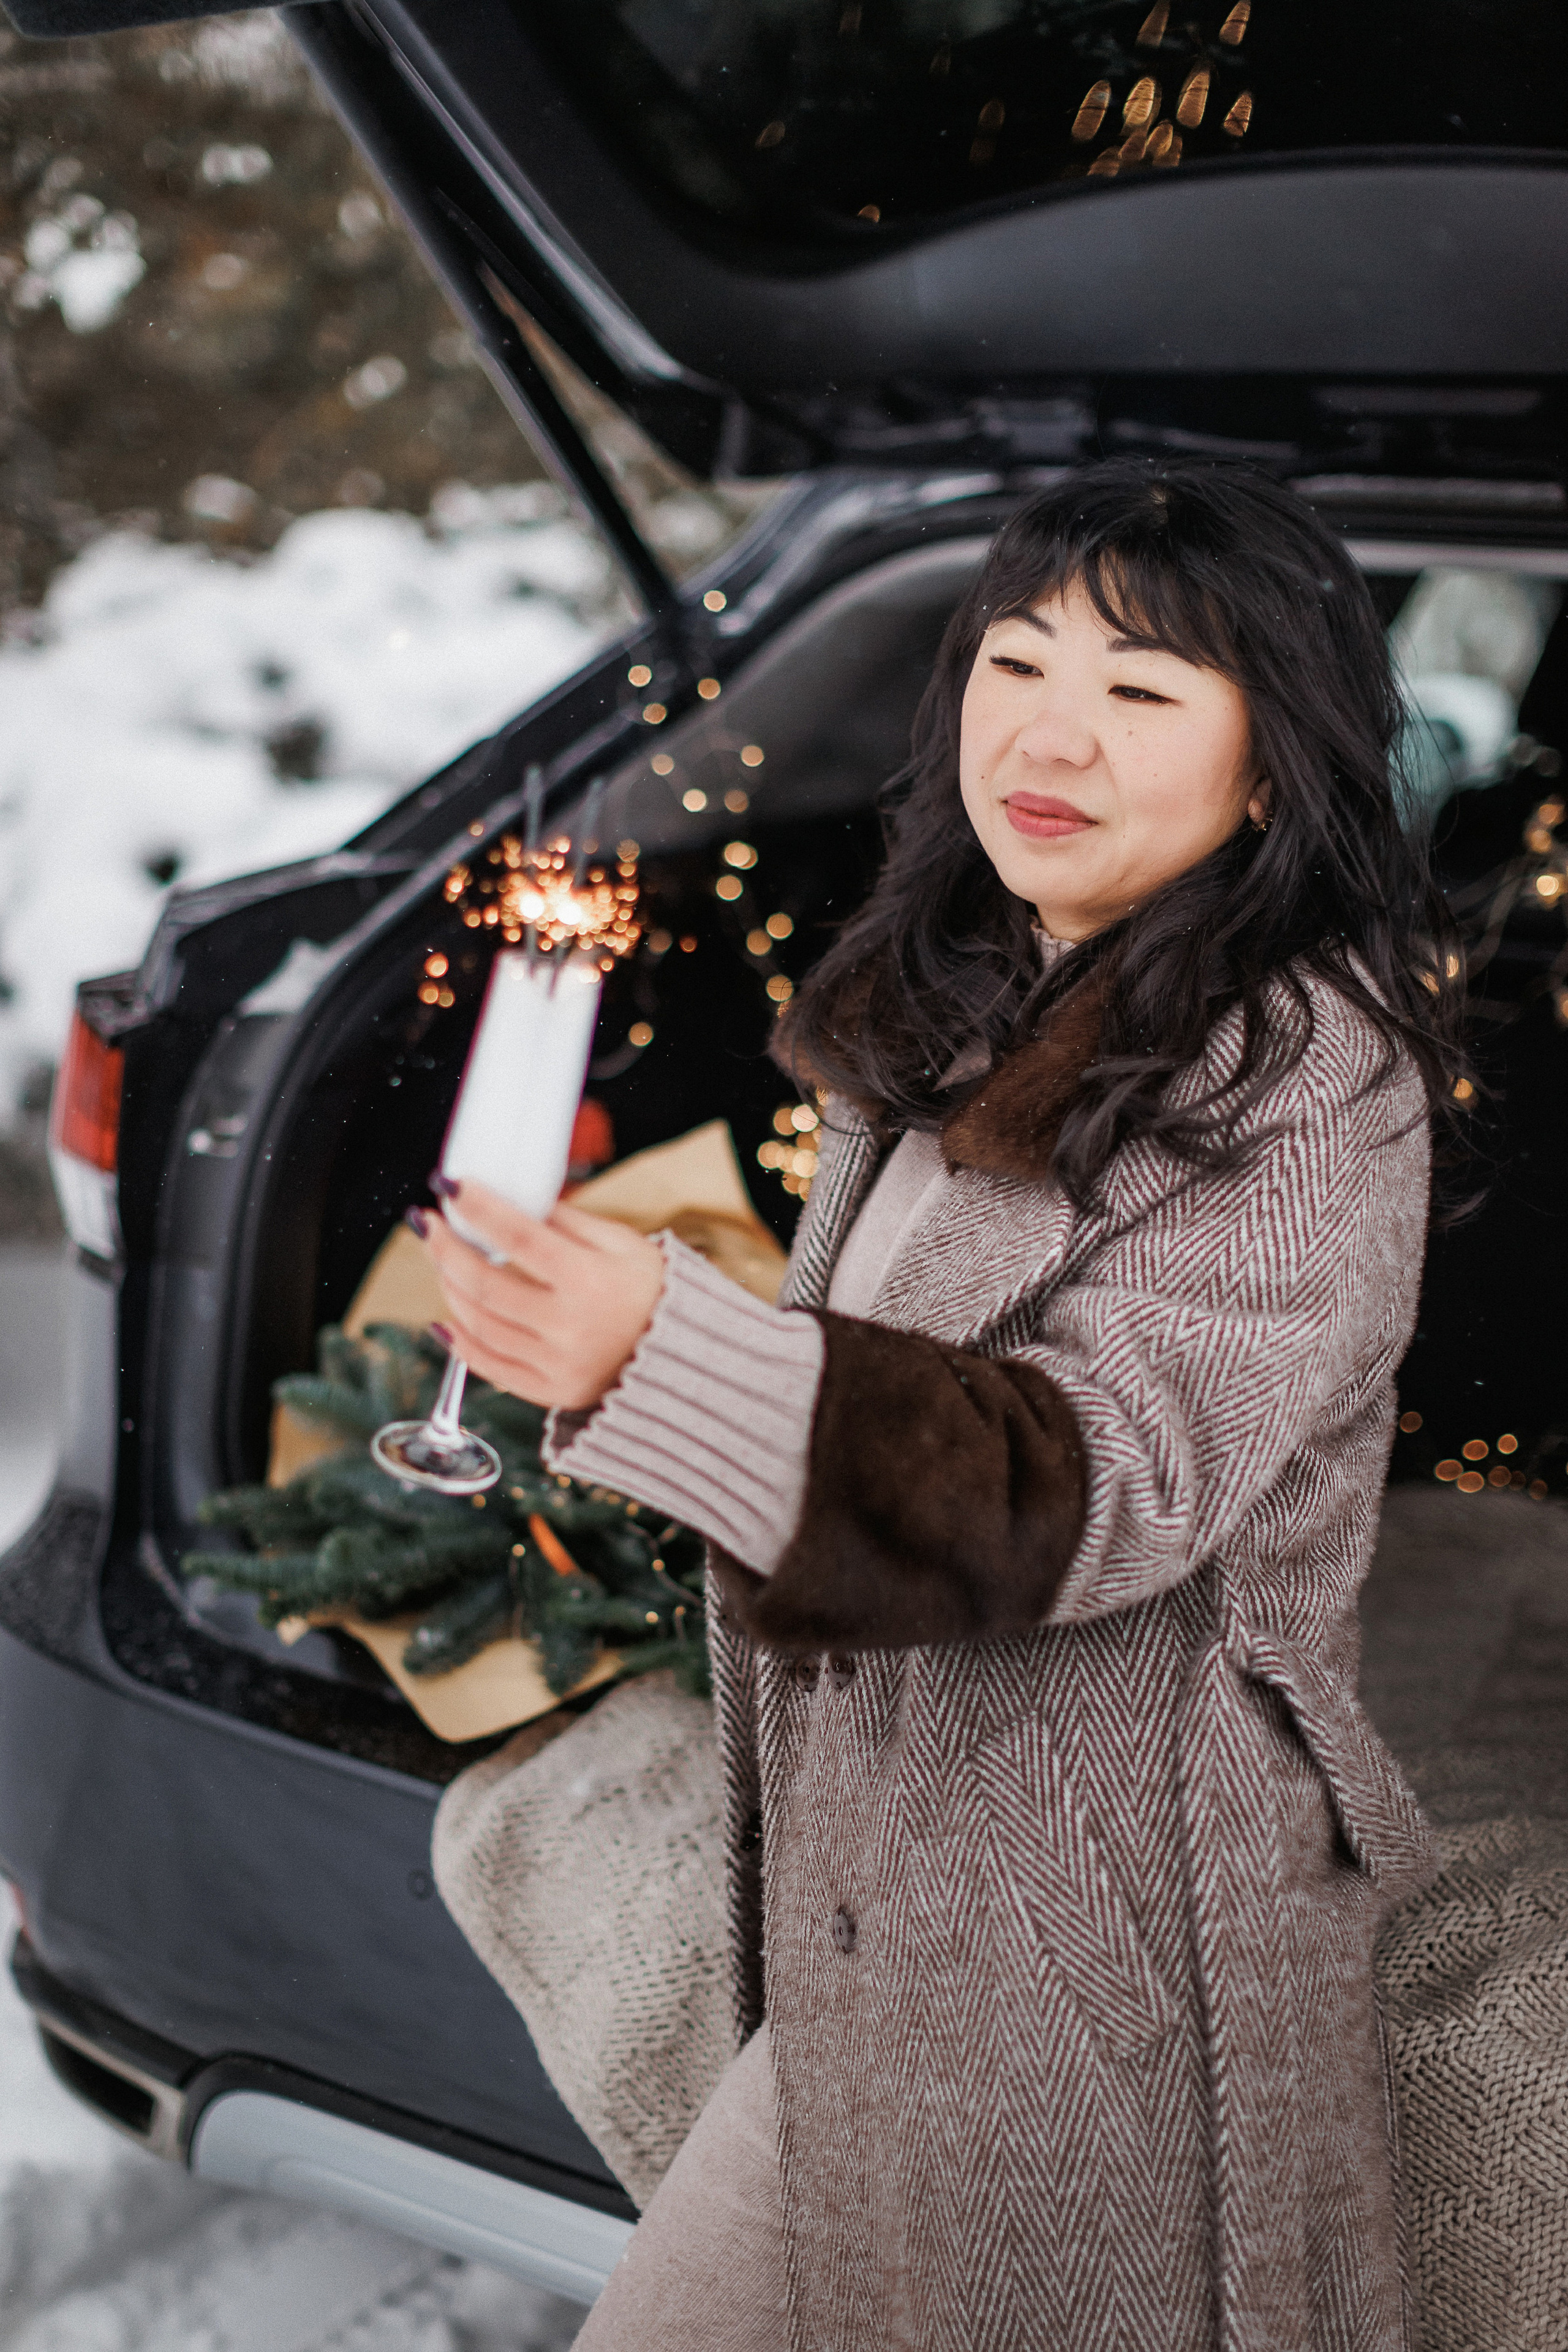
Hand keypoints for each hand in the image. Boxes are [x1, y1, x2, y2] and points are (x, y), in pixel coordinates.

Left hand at [419, 1178, 665, 1411]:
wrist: (686, 1358)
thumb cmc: (654, 1292)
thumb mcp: (623, 1244)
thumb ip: (567, 1222)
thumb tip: (515, 1199)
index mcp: (590, 1280)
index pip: (519, 1237)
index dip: (478, 1208)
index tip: (449, 1186)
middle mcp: (570, 1326)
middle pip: (486, 1284)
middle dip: (446, 1248)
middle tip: (427, 1222)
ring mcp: (558, 1364)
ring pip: (480, 1325)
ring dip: (450, 1288)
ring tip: (442, 1262)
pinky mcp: (551, 1391)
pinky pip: (490, 1368)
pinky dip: (459, 1344)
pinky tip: (443, 1320)